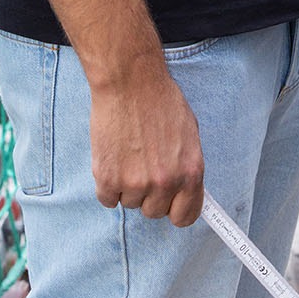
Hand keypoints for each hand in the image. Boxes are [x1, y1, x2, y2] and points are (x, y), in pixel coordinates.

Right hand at [89, 56, 203, 224]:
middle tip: (143, 165)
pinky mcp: (107, 179)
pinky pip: (108, 199)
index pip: (186, 216)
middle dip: (149, 194)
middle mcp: (165, 182)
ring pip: (130, 204)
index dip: (176, 210)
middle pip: (154, 212)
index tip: (170, 205)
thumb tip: (186, 190)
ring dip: (127, 186)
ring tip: (128, 154)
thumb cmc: (160, 101)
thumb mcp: (189, 133)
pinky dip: (108, 184)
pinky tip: (113, 158)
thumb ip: (187, 167)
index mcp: (190, 171)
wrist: (130, 81)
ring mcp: (135, 183)